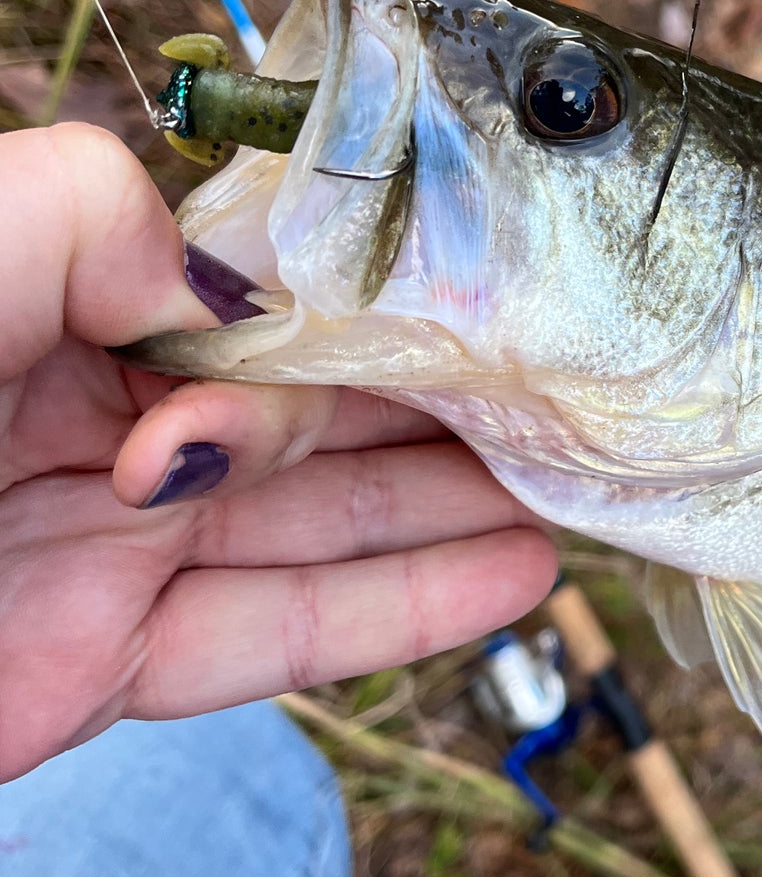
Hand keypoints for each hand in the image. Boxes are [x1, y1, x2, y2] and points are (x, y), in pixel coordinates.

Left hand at [0, 124, 556, 782]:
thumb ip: (97, 211)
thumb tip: (238, 296)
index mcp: (57, 298)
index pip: (259, 288)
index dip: (387, 288)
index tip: (511, 286)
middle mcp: (94, 412)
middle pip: (311, 405)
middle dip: (449, 401)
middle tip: (586, 396)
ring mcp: (107, 544)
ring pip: (319, 523)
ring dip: (454, 507)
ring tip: (588, 487)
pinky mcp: (106, 665)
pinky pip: (277, 638)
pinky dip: (400, 615)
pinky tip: (514, 578)